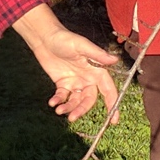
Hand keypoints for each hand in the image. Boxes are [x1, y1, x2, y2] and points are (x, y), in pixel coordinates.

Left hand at [12, 4, 119, 122]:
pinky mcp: (63, 84)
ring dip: (69, 108)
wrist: (45, 38)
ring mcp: (75, 82)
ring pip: (76, 101)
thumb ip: (97, 54)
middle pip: (89, 100)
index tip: (114, 120)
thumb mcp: (82, 46)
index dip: (112, 104)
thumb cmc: (65, 39)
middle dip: (82, 110)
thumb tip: (114, 60)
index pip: (108, 90)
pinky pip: (63, 97)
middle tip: (72, 117)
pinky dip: (58, 101)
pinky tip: (52, 103)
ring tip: (59, 111)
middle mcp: (88, 79)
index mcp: (97, 70)